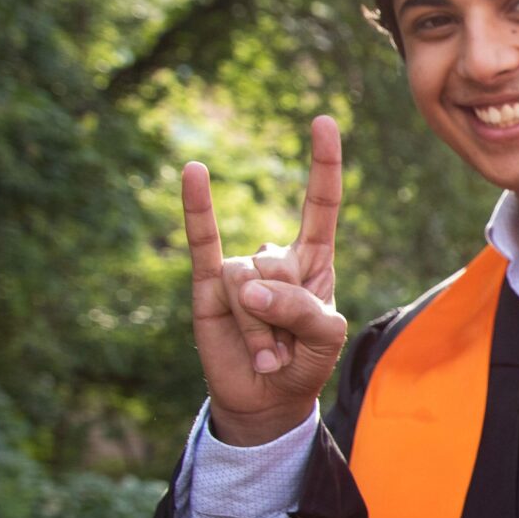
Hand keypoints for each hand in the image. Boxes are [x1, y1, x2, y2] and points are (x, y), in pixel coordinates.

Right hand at [188, 117, 347, 447]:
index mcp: (314, 260)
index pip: (321, 204)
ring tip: (264, 353)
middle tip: (285, 347)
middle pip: (276, 263)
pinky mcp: (206, 285)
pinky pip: (201, 242)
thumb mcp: (325, 339)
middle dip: (281, 314)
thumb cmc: (303, 363)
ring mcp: (239, 269)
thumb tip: (248, 285)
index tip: (323, 120)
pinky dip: (197, 208)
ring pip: (244, 282)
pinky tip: (193, 171)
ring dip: (257, 329)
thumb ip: (301, 309)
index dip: (323, 164)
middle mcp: (276, 256)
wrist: (266, 397)